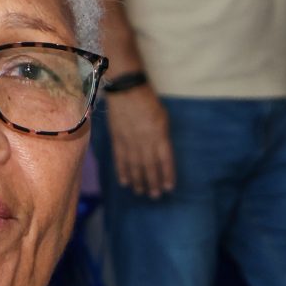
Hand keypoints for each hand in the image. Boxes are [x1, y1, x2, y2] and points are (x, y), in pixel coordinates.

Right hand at [106, 83, 175, 197]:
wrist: (126, 89)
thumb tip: (162, 154)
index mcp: (159, 135)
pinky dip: (122, 171)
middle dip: (152, 182)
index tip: (169, 188)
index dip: (167, 175)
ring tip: (140, 192)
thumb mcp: (163, 118)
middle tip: (154, 196)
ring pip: (135, 166)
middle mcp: (145, 141)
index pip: (165, 160)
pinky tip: (125, 182)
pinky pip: (120, 158)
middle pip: (149, 167)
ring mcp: (129, 141)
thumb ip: (163, 137)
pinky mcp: (117, 139)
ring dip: (138, 181)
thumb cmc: (148, 101)